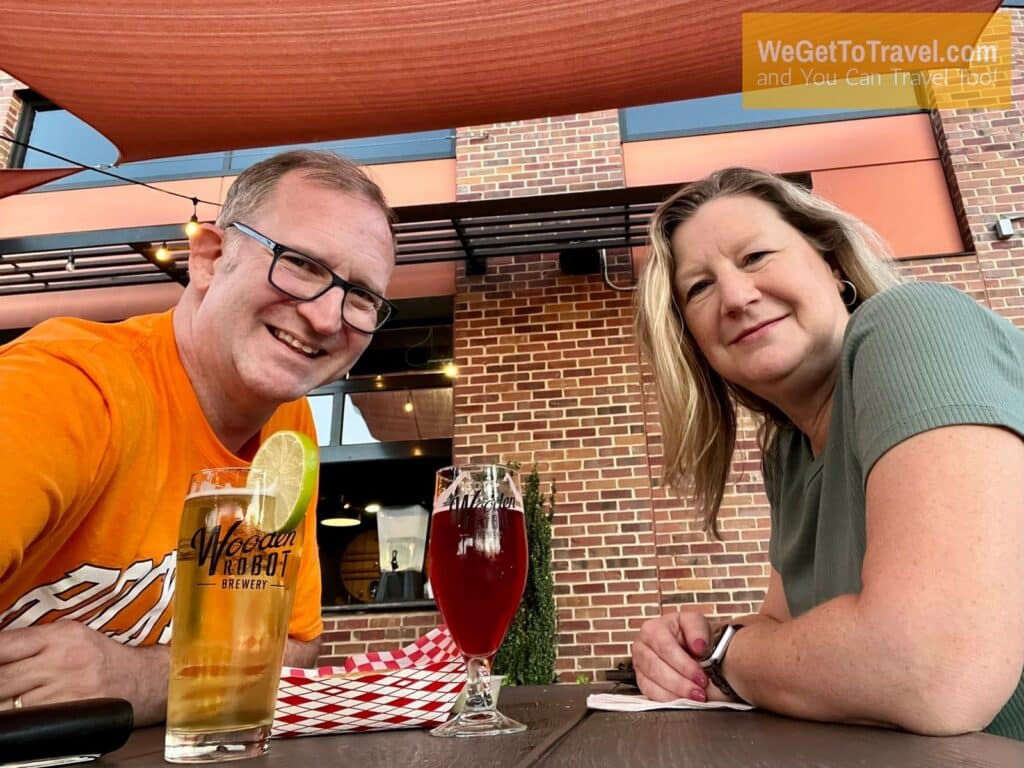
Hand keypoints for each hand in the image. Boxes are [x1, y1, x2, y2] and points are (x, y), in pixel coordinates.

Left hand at [0, 621, 168, 724]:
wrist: (139, 680)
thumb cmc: (100, 656)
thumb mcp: (70, 635)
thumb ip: (31, 642)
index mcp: (61, 635)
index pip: (4, 645)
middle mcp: (64, 662)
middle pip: (2, 679)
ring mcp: (67, 692)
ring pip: (11, 706)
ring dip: (3, 705)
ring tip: (6, 699)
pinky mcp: (70, 715)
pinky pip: (29, 722)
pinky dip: (17, 720)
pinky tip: (17, 715)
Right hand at [631, 609, 711, 701]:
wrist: (688, 646)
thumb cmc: (690, 634)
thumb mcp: (697, 623)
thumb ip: (699, 631)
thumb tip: (698, 646)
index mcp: (653, 628)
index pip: (665, 648)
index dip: (684, 665)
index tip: (701, 677)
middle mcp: (641, 645)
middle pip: (656, 667)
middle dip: (680, 682)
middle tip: (699, 691)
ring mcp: (638, 664)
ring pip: (650, 683)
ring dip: (675, 693)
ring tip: (694, 697)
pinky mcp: (641, 679)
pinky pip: (649, 693)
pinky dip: (667, 699)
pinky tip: (682, 700)